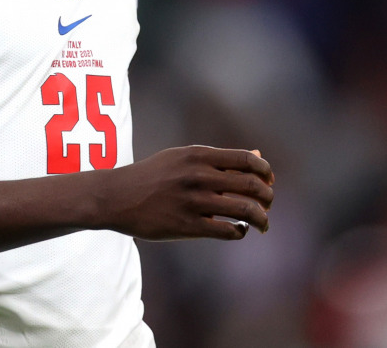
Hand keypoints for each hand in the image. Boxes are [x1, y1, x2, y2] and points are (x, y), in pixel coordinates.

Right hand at [95, 146, 273, 240]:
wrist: (118, 196)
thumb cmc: (153, 175)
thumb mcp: (183, 158)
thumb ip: (219, 159)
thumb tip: (257, 154)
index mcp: (198, 155)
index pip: (247, 160)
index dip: (265, 171)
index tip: (269, 181)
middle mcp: (199, 175)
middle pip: (251, 185)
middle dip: (268, 197)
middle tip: (268, 205)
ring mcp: (193, 201)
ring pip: (245, 210)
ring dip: (261, 219)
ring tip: (262, 224)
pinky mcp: (187, 226)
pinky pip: (228, 231)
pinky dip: (240, 232)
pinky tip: (238, 230)